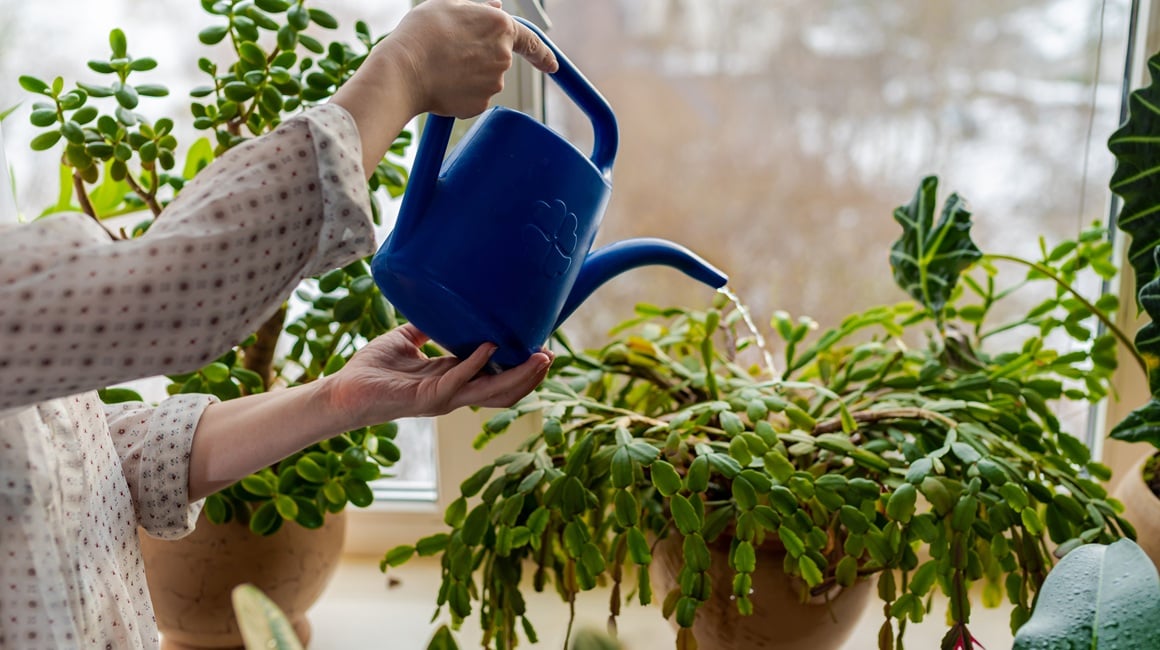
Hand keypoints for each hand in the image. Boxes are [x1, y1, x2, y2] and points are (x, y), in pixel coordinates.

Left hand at [321, 324, 552, 427]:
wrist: (343, 391)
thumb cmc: (372, 369)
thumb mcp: (406, 339)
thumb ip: (426, 325)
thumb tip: (441, 299)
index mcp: (453, 379)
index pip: (497, 377)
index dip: (521, 367)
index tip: (543, 350)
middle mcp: (453, 393)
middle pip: (503, 391)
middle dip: (530, 377)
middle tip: (551, 356)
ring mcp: (442, 398)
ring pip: (491, 393)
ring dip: (517, 376)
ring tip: (538, 358)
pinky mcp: (426, 398)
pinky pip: (458, 381)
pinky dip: (476, 363)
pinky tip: (489, 346)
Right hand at [384, 0, 558, 117]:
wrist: (403, 70)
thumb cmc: (422, 33)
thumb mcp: (447, 5)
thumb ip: (478, 8)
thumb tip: (496, 8)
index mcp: (500, 27)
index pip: (531, 42)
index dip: (543, 55)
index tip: (552, 65)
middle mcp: (503, 57)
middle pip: (498, 59)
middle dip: (479, 58)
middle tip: (449, 53)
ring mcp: (493, 83)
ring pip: (483, 80)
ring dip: (467, 75)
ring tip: (440, 67)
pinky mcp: (480, 105)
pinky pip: (473, 98)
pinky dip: (459, 93)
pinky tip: (440, 84)